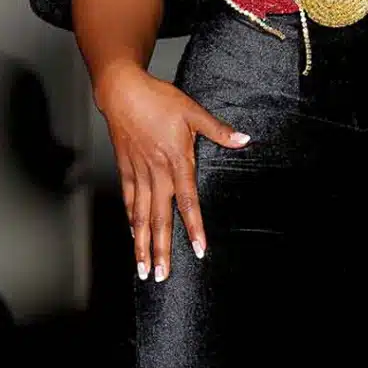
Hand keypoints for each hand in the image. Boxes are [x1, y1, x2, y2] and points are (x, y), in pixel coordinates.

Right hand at [94, 63, 248, 280]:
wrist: (123, 91)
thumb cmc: (159, 100)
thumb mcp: (192, 112)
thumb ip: (218, 131)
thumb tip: (244, 140)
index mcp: (176, 160)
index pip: (187, 201)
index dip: (193, 227)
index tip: (198, 250)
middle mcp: (156, 172)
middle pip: (159, 218)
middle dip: (160, 249)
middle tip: (161, 276)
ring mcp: (139, 173)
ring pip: (140, 215)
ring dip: (141, 244)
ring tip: (143, 268)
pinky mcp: (125, 169)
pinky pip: (128, 200)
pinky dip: (130, 221)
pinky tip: (134, 237)